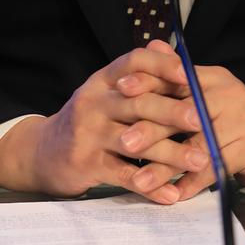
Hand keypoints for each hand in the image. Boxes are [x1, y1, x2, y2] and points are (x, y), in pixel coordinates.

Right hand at [0, 45, 209, 202]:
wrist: (41, 152)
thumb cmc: (86, 121)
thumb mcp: (105, 93)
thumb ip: (137, 77)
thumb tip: (170, 52)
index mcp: (103, 80)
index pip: (134, 62)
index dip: (162, 66)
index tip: (189, 76)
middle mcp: (93, 101)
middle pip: (138, 102)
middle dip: (174, 112)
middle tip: (203, 120)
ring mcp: (88, 133)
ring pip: (135, 141)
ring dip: (171, 152)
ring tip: (200, 160)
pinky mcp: (86, 163)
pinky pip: (123, 175)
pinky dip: (150, 185)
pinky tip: (171, 193)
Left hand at [111, 42, 244, 200]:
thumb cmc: (235, 123)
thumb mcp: (209, 96)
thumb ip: (180, 78)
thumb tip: (152, 45)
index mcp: (214, 78)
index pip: (178, 76)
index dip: (148, 82)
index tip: (119, 91)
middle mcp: (229, 94)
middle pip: (184, 110)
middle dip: (152, 127)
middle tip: (124, 143)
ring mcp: (242, 120)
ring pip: (196, 144)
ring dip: (167, 166)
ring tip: (142, 181)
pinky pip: (216, 167)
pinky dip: (193, 183)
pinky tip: (174, 195)